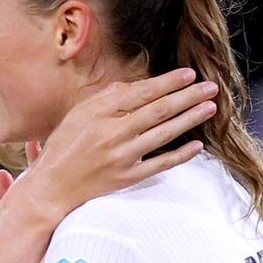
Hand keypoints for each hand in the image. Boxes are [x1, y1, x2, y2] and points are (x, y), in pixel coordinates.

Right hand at [22, 67, 217, 215]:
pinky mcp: (126, 178)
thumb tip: (135, 86)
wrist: (50, 188)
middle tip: (212, 87)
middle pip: (158, 110)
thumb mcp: (77, 115)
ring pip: (163, 134)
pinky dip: (180, 155)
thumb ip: (105, 98)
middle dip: (188, 96)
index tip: (189, 74)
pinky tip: (197, 146)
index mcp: (99, 114)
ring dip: (189, 119)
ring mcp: (121, 157)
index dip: (167, 83)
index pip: (140, 93)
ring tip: (210, 108)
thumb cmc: (62, 148)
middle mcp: (111, 133)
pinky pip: (159, 164)